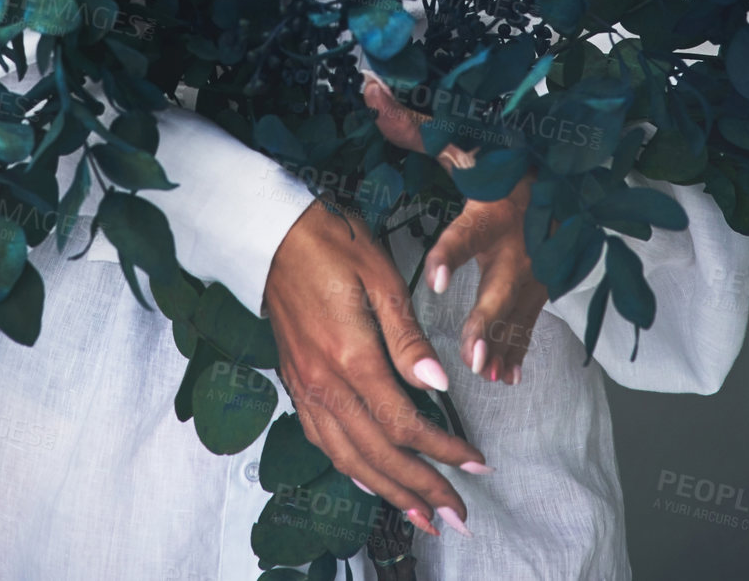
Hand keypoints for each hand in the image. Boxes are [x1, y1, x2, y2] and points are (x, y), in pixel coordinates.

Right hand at [262, 197, 488, 537]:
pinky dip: (348, 468)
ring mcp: (304, 386)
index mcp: (350, 356)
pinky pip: (321, 440)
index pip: (404, 423)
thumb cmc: (333, 243)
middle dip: (421, 488)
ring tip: (420, 514)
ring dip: (386, 492)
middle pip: (377, 454)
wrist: (272, 233)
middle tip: (457, 513)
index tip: (476, 463)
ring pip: (347, 457)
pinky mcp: (294, 381)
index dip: (443, 450)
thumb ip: (408, 337)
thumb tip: (438, 384)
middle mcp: (324, 382)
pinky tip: (367, 480)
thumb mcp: (380, 277)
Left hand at [363, 74, 550, 385]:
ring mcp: (535, 271)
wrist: (564, 176)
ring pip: (518, 313)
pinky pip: (532, 323)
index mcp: (492, 208)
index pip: (468, 233)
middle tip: (470, 357)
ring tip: (485, 375)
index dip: (453, 254)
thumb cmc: (501, 163)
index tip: (437, 277)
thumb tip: (371, 89)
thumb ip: (414, 128)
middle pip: (502, 286)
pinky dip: (522, 350)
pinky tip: (510, 377)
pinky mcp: (543, 288)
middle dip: (487, 323)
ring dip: (502, 345)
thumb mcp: (462, 146)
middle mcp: (516, 243)